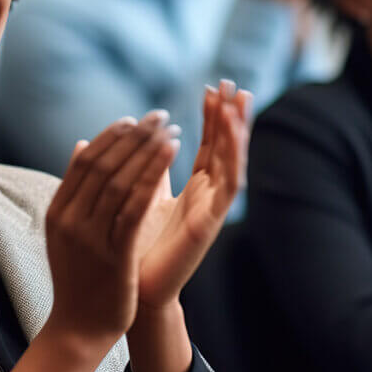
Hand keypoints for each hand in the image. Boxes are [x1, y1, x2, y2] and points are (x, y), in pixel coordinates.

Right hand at [44, 110, 181, 344]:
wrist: (78, 328)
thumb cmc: (79, 278)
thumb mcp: (68, 231)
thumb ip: (76, 189)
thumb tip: (82, 145)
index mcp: (58, 210)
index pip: (86, 160)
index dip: (112, 136)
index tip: (136, 119)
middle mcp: (70, 219)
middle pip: (104, 164)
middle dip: (134, 136)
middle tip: (159, 116)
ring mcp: (89, 237)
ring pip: (119, 181)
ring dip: (147, 151)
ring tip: (170, 130)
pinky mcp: (113, 254)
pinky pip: (134, 207)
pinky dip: (152, 177)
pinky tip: (172, 158)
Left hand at [136, 80, 250, 310]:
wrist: (133, 288)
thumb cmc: (138, 244)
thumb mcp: (141, 195)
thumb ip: (147, 167)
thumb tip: (141, 135)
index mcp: (193, 188)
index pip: (208, 143)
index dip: (211, 116)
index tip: (212, 85)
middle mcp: (207, 196)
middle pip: (226, 148)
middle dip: (230, 116)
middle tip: (233, 83)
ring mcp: (212, 209)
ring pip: (232, 161)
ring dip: (237, 131)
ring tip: (237, 101)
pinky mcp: (210, 224)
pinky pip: (228, 185)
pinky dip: (231, 158)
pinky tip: (231, 135)